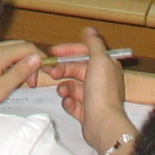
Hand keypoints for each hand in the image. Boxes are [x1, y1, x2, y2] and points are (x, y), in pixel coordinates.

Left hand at [0, 39, 43, 110]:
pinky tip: (6, 80)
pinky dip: (10, 64)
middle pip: (20, 46)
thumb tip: (37, 58)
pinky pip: (1, 54)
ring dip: (20, 63)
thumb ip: (18, 73)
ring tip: (18, 84)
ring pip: (11, 50)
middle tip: (30, 83)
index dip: (39, 60)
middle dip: (31, 61)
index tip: (40, 78)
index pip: (27, 47)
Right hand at [44, 28, 133, 154]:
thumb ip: (93, 44)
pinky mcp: (85, 112)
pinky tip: (69, 103)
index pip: (85, 53)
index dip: (69, 51)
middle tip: (49, 71)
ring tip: (63, 92)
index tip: (53, 52)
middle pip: (76, 70)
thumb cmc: (102, 91)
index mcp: (106, 67)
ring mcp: (93, 97)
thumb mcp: (99, 60)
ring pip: (72, 86)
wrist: (103, 124)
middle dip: (62, 70)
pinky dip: (68, 102)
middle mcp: (100, 81)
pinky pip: (72, 103)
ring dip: (64, 87)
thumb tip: (89, 30)